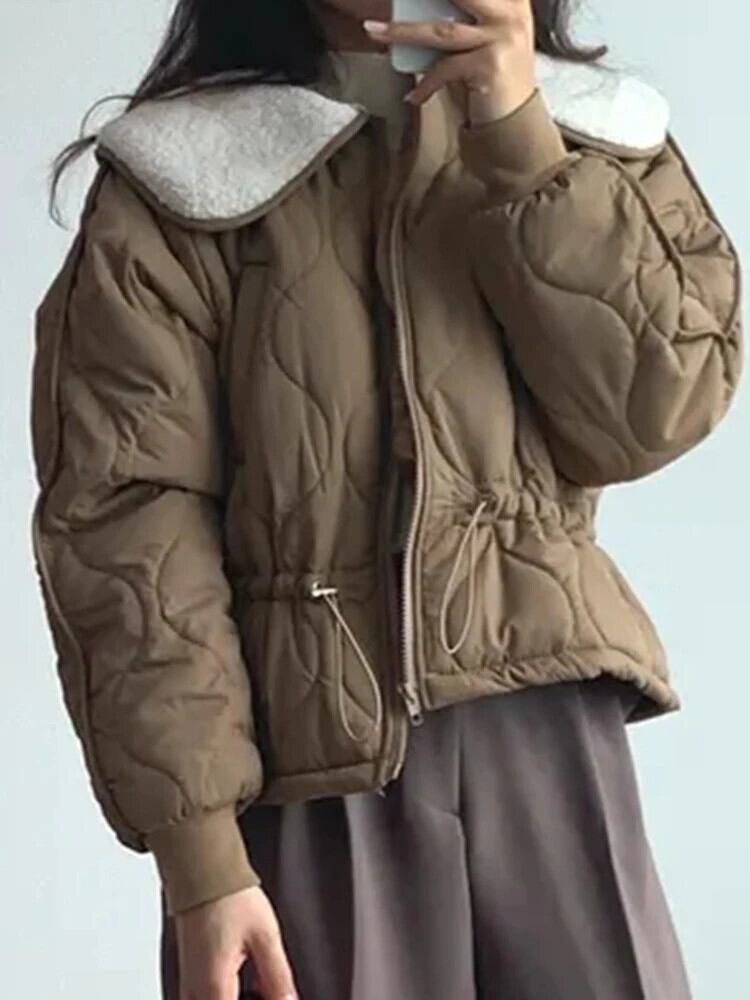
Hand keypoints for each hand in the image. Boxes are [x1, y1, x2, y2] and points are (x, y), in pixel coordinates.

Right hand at [175, 886, 297, 999]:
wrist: (200, 870)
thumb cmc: (228, 896)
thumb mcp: (265, 935)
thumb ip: (278, 975)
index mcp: (215, 987)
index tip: (274, 996)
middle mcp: (195, 991)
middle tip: (266, 990)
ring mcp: (188, 983)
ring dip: (231, 997)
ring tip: (257, 988)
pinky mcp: (187, 973)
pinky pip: (199, 997)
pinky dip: (222, 994)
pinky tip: (239, 986)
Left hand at [363, 0, 536, 123]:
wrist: (517, 122)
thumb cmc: (495, 80)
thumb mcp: (484, 40)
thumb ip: (462, 19)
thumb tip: (412, 12)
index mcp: (510, 0)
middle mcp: (510, 13)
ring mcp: (502, 38)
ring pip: (441, 31)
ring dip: (401, 31)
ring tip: (373, 30)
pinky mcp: (489, 66)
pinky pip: (445, 69)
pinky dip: (425, 84)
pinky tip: (413, 97)